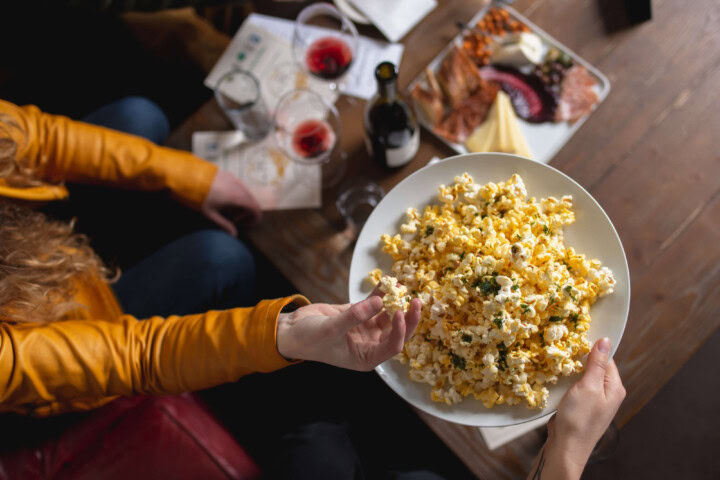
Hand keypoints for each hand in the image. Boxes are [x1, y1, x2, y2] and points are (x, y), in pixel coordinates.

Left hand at [201, 170, 261, 235]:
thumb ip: (224, 224)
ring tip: (228, 210)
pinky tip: (225, 199)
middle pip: (251, 200)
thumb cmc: (198, 197)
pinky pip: (239, 186)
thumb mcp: (210, 213)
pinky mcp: (228, 174)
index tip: (248, 224)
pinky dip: (237, 194)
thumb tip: (234, 234)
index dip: (255, 218)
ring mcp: (234, 178)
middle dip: (247, 212)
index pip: (255, 208)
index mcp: (237, 197)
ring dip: (242, 203)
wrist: (187, 176)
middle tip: (234, 219)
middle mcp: (239, 186)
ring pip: (245, 193)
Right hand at [276, 289, 421, 370]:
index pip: (392, 346)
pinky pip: (375, 304)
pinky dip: (381, 293)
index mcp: (366, 358)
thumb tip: (379, 301)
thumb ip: (355, 316)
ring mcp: (365, 329)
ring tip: (402, 286)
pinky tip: (388, 282)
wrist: (291, 330)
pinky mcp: (359, 315)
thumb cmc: (309, 338)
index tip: (399, 312)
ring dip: (396, 302)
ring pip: (388, 316)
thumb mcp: (332, 329)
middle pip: (396, 332)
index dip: (400, 330)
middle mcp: (370, 345)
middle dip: (407, 317)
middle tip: (417, 301)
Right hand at [527, 338, 625, 478]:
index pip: (606, 359)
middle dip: (579, 358)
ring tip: (557, 360)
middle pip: (594, 367)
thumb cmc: (579, 418)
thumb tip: (605, 340)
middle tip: (562, 348)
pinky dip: (567, 381)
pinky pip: (575, 387)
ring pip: (583, 376)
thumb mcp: (588, 386)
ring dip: (571, 370)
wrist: (566, 447)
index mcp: (614, 387)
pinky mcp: (580, 406)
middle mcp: (607, 393)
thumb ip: (596, 363)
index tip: (575, 338)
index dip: (592, 348)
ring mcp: (593, 400)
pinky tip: (557, 377)